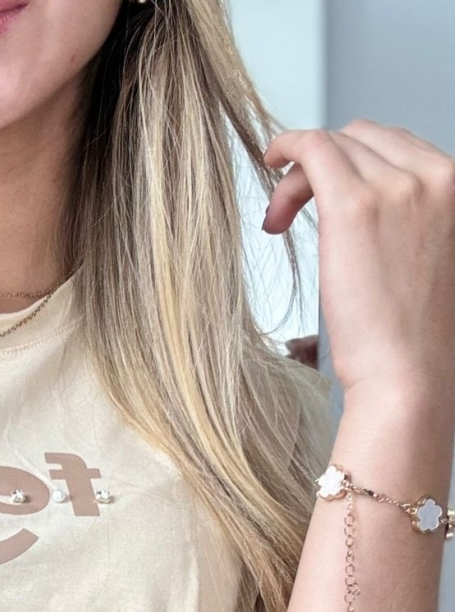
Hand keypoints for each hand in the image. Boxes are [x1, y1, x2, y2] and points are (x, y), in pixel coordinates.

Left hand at [262, 120, 454, 414]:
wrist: (409, 375)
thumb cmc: (414, 338)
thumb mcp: (429, 262)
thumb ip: (413, 224)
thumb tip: (372, 219)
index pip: (400, 147)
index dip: (357, 166)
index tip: (326, 197)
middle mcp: (437, 176)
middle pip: (366, 139)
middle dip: (326, 166)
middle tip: (294, 213)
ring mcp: (397, 187)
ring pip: (336, 144)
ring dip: (300, 174)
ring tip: (279, 219)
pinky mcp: (354, 207)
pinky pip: (314, 147)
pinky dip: (289, 145)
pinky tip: (271, 160)